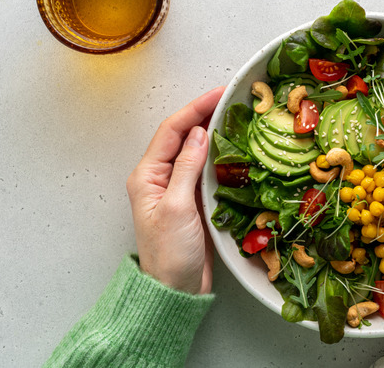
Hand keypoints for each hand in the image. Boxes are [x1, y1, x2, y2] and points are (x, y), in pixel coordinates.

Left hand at [126, 87, 224, 294]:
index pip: (172, 131)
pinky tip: (235, 149)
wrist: (174, 290)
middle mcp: (159, 177)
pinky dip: (220, 156)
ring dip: (214, 133)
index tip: (219, 94)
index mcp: (147, 175)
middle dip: (205, 115)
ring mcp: (176, 189)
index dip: (196, 108)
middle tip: (232, 100)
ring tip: (236, 118)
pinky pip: (205, 170)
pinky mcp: (192, 201)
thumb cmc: (169, 253)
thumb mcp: (176, 207)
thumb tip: (200, 133)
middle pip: (183, 136)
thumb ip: (186, 168)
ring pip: (196, 151)